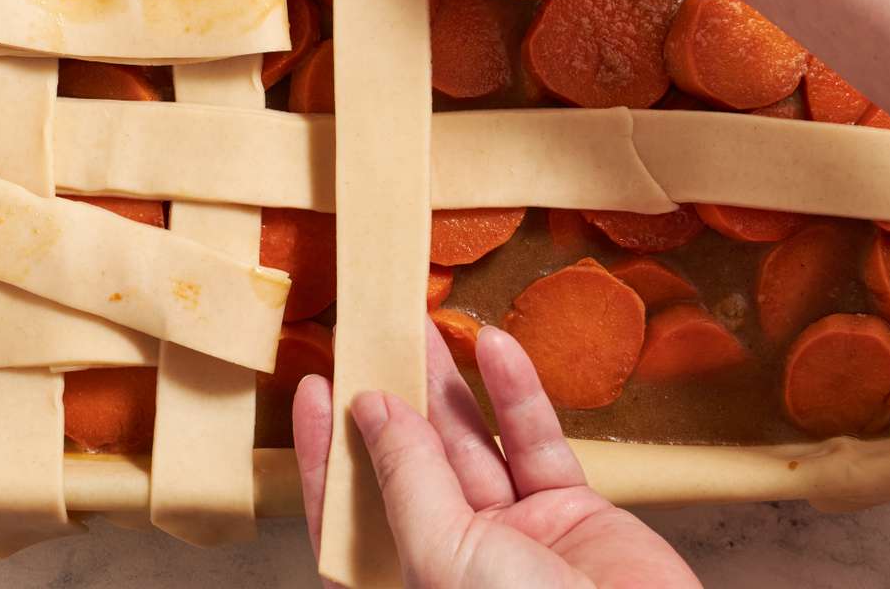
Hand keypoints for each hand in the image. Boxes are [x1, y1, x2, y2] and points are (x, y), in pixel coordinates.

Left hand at [292, 318, 699, 587]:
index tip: (316, 389)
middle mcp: (456, 556)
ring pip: (471, 443)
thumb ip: (409, 477)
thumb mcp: (443, 553)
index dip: (327, 450)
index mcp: (408, 578)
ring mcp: (515, 533)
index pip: (347, 510)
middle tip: (375, 337)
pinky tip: (498, 350)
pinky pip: (536, 443)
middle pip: (410, 464)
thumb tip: (373, 412)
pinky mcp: (573, 512)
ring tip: (427, 326)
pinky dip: (519, 396)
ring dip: (450, 383)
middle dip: (393, 398)